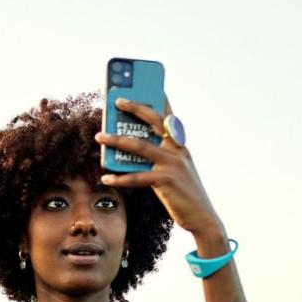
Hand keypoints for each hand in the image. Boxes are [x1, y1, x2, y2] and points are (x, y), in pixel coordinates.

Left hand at [95, 97, 223, 240]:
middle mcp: (178, 150)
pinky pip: (137, 177)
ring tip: (99, 136)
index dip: (160, 99)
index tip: (150, 84)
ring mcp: (172, 164)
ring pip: (139, 146)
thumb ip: (157, 158)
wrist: (202, 217)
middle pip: (154, 121)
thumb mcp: (173, 170)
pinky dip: (119, 178)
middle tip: (117, 101)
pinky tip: (106, 178)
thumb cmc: (184, 194)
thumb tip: (129, 152)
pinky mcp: (166, 180)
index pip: (169, 116)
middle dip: (135, 108)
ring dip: (116, 140)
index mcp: (180, 145)